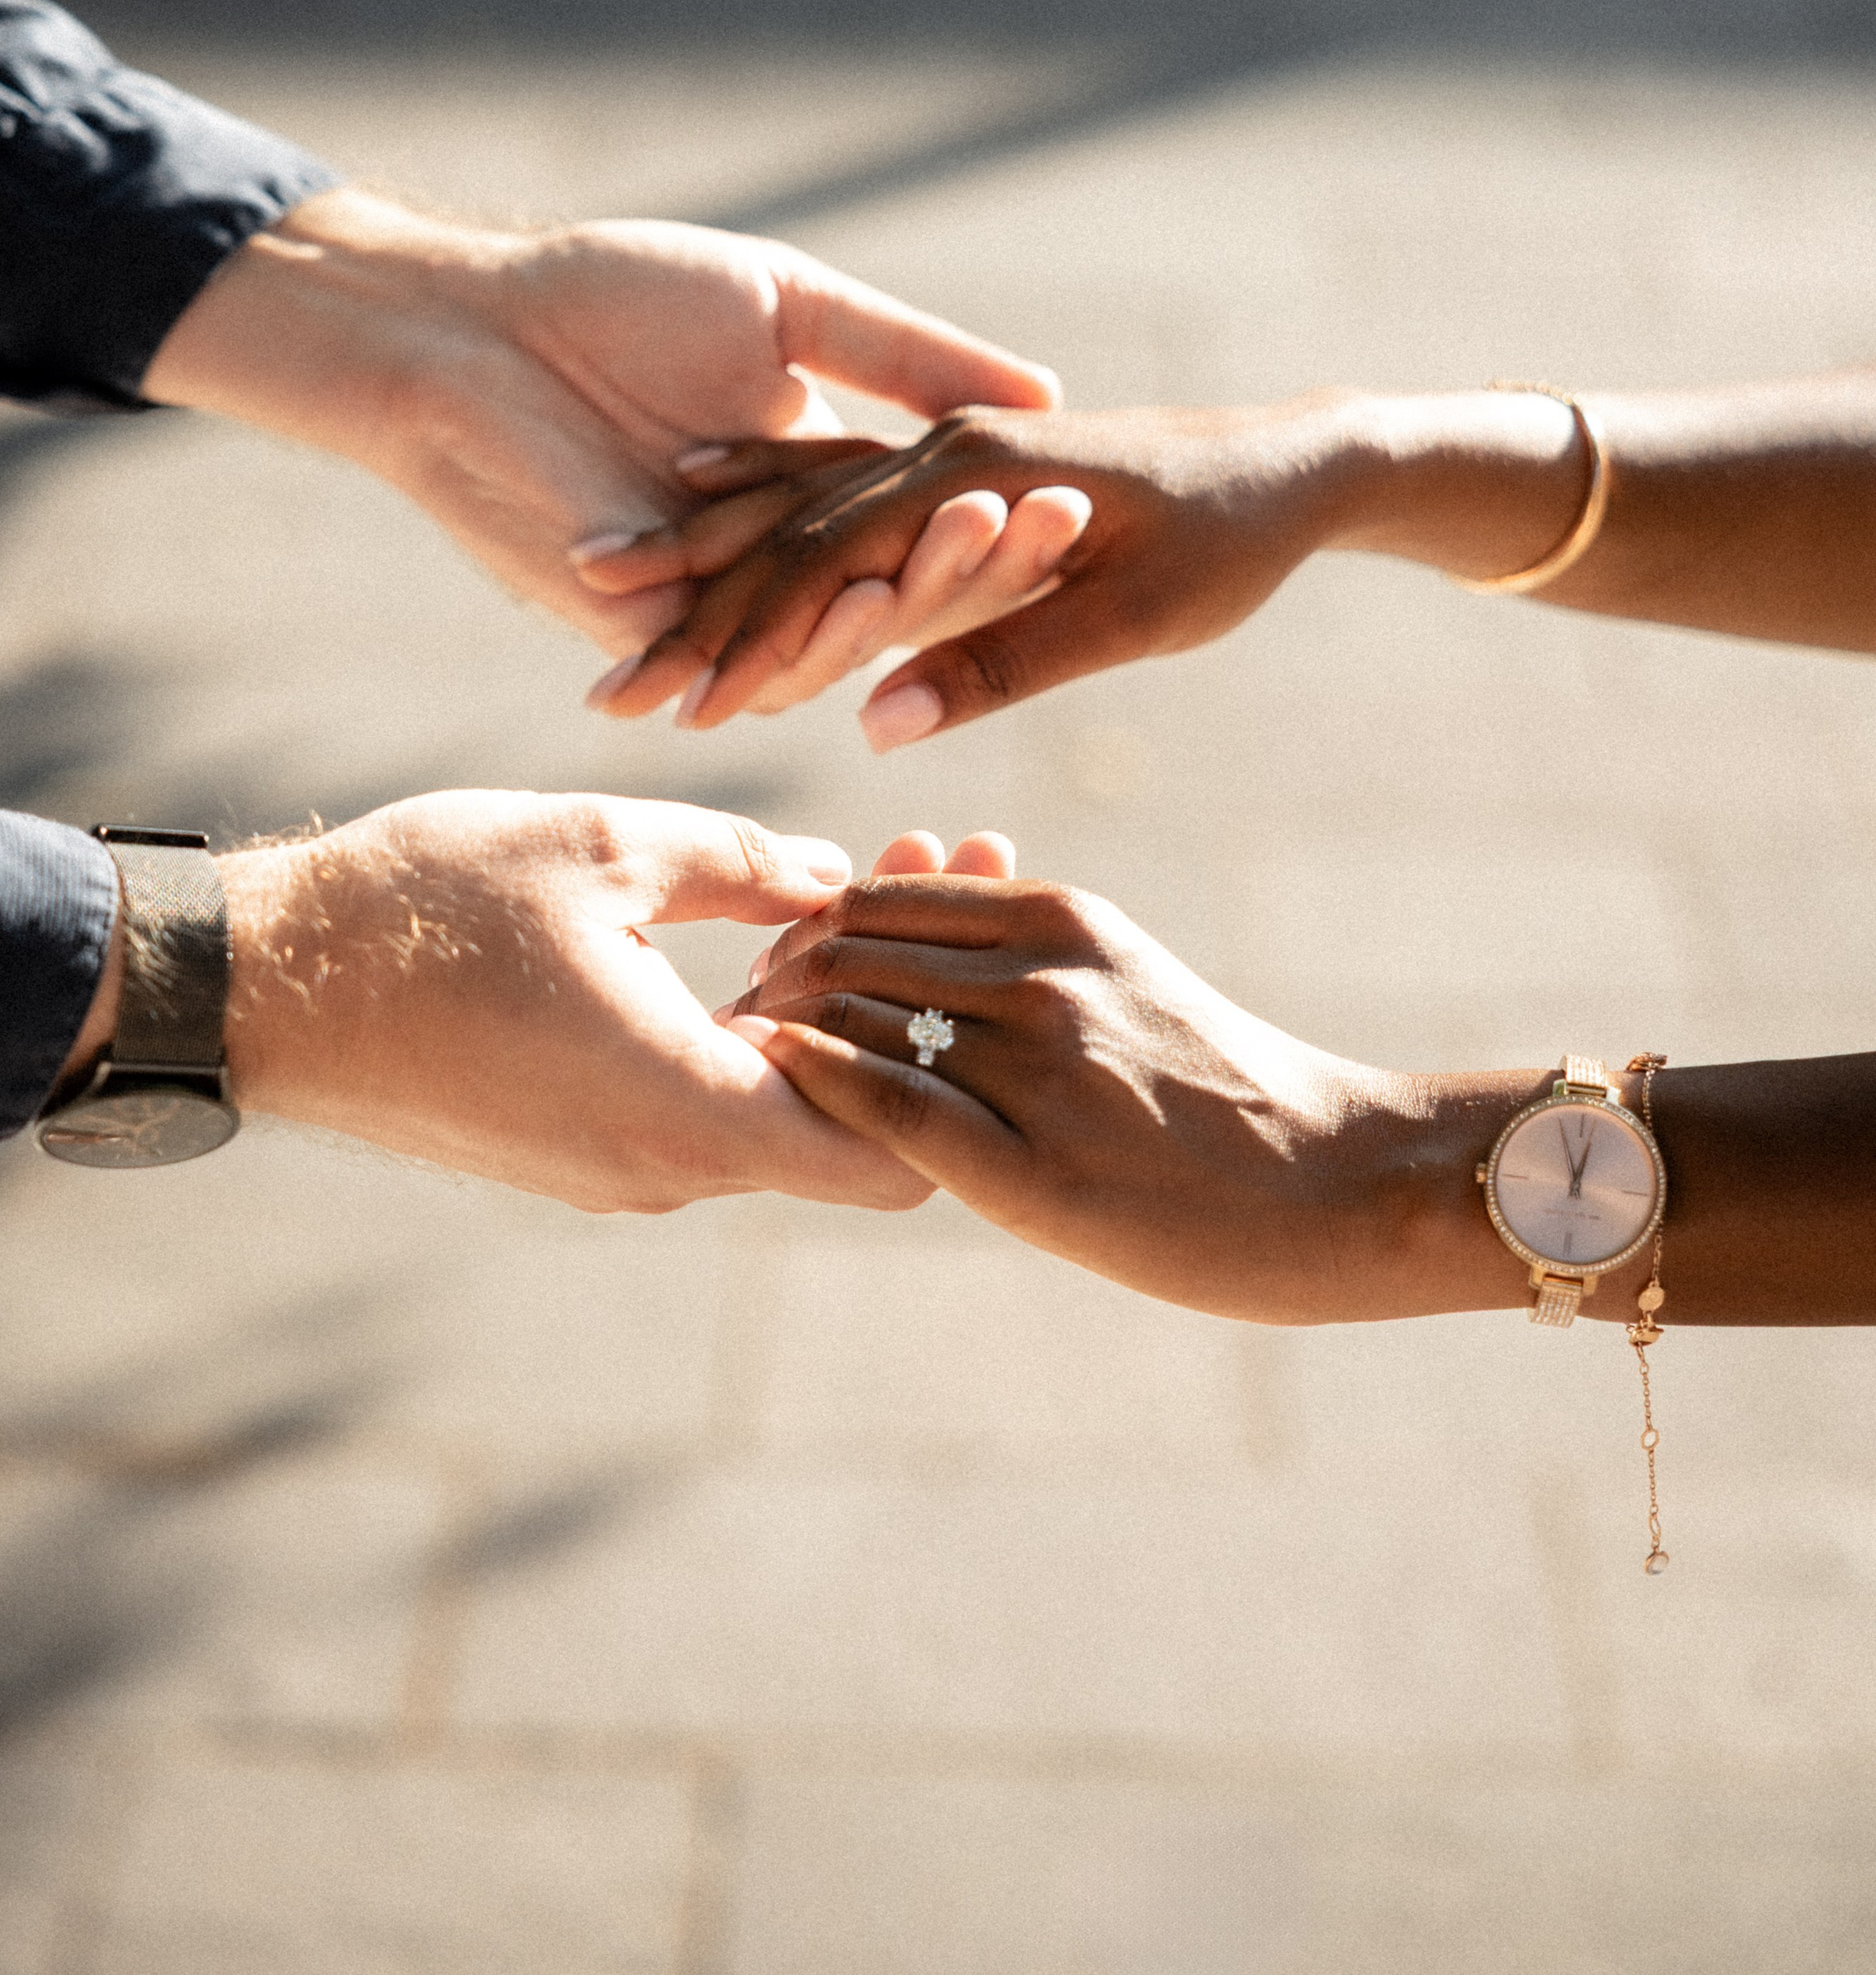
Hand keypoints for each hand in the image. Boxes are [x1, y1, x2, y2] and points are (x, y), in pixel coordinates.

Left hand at [143, 192, 1058, 659]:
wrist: (479, 324)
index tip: (1082, 481)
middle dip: (982, 553)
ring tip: (990, 541)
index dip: (999, 504)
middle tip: (1062, 521)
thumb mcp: (793, 307)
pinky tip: (874, 600)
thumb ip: (905, 355)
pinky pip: (747, 659)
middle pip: (899, 581)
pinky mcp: (649, 633)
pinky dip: (815, 635)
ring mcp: (713, 603)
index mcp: (811, 484)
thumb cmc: (619, 295)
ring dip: (916, 592)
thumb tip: (1040, 393)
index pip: (925, 516)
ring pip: (837, 632)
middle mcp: (773, 558)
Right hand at [213, 791, 935, 1212]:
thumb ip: (748, 866)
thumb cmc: (427, 907)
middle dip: (904, 1001)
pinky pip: (703, 1104)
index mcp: (688, 1110)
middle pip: (847, 1122)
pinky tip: (768, 936)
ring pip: (775, 1110)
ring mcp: (618, 1167)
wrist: (266, 986)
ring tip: (863, 880)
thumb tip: (842, 879)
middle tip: (937, 869)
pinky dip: (754, 1031)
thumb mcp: (605, 848)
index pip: (894, 1151)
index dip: (951, 1055)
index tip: (970, 935)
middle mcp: (665, 1168)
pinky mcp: (578, 1147)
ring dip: (827, 1009)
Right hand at [578, 400, 1363, 743]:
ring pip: (792, 495)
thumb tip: (873, 722)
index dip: (744, 641)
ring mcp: (940, 443)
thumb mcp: (1128, 620)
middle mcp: (939, 450)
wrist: (1290, 458)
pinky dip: (751, 488)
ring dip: (697, 546)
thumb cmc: (1224, 548)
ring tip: (596, 585)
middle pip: (785, 532)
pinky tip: (687, 490)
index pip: (825, 568)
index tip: (667, 708)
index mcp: (973, 480)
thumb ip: (1000, 663)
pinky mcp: (950, 452)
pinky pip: (828, 468)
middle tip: (599, 680)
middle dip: (688, 607)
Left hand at [724, 872, 1547, 1319]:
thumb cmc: (1228, 1088)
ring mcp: (1035, 1066)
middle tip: (738, 1018)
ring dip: (779, 1031)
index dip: (810, 927)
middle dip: (777, 976)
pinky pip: (887, 1105)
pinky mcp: (1032, 1166)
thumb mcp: (1126, 975)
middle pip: (849, 946)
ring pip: (853, 1016)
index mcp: (1062, 916)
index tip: (779, 972)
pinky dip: (813, 1082)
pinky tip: (773, 1082)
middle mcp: (1040, 972)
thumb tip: (924, 944)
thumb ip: (1029, 953)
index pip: (884, 895)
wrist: (1336, 1178)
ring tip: (738, 1063)